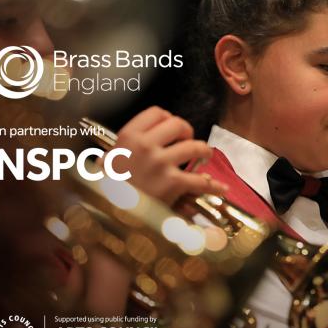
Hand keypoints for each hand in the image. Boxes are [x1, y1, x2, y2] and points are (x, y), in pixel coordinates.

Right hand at [109, 106, 227, 205]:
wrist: (107, 214)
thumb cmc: (107, 190)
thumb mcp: (109, 160)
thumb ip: (127, 147)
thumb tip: (146, 141)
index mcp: (128, 137)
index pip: (156, 113)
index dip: (169, 119)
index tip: (172, 129)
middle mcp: (145, 145)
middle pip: (178, 124)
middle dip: (187, 131)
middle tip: (188, 141)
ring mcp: (160, 163)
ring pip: (195, 146)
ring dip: (204, 151)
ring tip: (205, 156)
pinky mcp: (172, 183)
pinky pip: (201, 180)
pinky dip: (214, 186)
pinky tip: (220, 188)